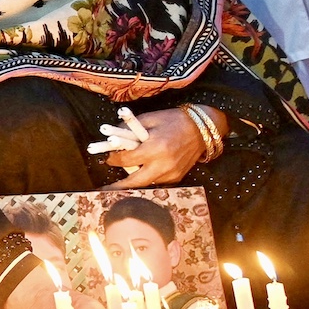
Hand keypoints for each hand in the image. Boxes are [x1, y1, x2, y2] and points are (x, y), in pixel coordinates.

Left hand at [99, 106, 226, 189]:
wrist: (202, 128)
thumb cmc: (173, 120)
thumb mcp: (148, 119)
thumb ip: (128, 129)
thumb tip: (110, 136)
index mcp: (154, 148)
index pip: (126, 160)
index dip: (113, 160)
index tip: (108, 158)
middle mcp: (163, 164)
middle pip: (134, 182)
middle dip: (119, 186)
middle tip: (106, 189)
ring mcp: (171, 173)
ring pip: (146, 183)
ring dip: (134, 180)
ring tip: (123, 180)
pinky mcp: (177, 177)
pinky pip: (157, 181)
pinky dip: (148, 177)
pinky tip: (144, 171)